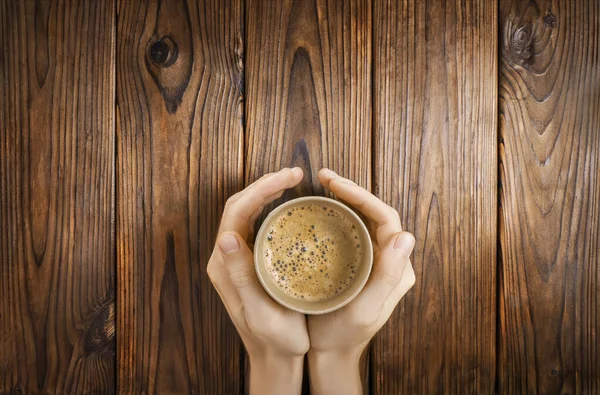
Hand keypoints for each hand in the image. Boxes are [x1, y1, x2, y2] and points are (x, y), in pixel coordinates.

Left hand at [207, 167, 308, 394]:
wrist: (276, 358)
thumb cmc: (275, 340)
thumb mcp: (260, 313)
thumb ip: (241, 278)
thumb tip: (226, 237)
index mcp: (224, 266)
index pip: (237, 214)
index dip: (261, 190)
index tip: (288, 177)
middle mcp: (226, 258)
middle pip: (240, 207)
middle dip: (264, 185)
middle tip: (295, 173)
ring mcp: (237, 259)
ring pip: (247, 213)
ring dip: (267, 193)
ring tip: (292, 180)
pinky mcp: (249, 262)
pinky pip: (256, 226)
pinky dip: (271, 208)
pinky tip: (290, 204)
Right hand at [307, 169, 415, 394]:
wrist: (330, 354)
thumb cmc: (345, 336)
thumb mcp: (366, 308)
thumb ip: (387, 276)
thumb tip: (406, 236)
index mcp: (397, 268)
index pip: (386, 218)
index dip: (363, 196)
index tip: (335, 184)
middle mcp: (389, 260)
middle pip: (375, 213)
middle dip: (353, 191)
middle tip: (325, 176)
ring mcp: (372, 261)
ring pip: (363, 219)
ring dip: (346, 198)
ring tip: (322, 184)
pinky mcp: (357, 264)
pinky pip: (351, 231)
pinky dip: (337, 214)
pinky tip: (320, 207)